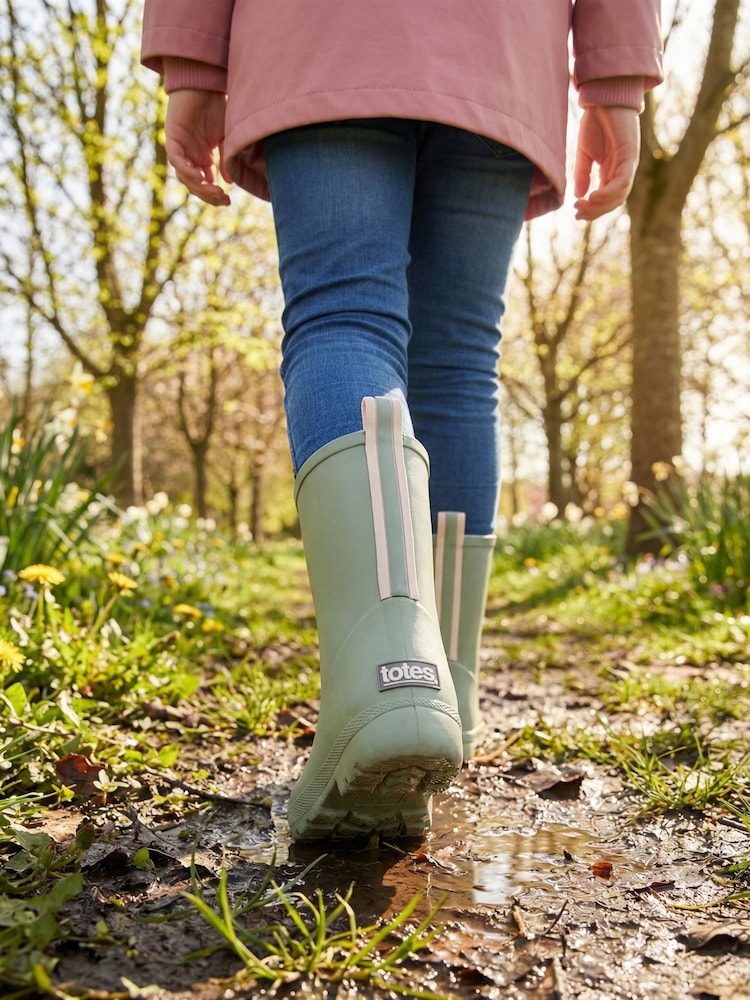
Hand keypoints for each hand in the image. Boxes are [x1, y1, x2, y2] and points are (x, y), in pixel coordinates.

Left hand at [165, 89, 230, 205]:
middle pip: (195, 185)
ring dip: (199, 187)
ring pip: (185, 177)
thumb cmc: (217, 106)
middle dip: (208, 195)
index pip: (205, 184)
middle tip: (223, 198)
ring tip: (214, 190)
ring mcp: (180, 147)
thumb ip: (226, 159)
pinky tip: (200, 177)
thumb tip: (228, 182)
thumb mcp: (226, 138)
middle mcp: (189, 155)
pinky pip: (176, 161)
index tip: (228, 200)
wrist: (205, 83)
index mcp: (201, 157)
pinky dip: (187, 171)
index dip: (215, 195)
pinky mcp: (172, 138)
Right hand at [573, 106, 640, 220]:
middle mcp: (622, 171)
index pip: (607, 199)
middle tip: (578, 212)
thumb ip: (583, 174)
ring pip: (618, 196)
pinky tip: (592, 196)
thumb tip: (579, 195)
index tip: (576, 212)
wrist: (603, 99)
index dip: (593, 210)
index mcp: (612, 171)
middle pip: (613, 202)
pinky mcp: (630, 156)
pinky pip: (622, 182)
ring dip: (599, 205)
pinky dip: (608, 193)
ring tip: (582, 205)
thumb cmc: (595, 122)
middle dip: (595, 211)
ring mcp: (628, 164)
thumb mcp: (584, 153)